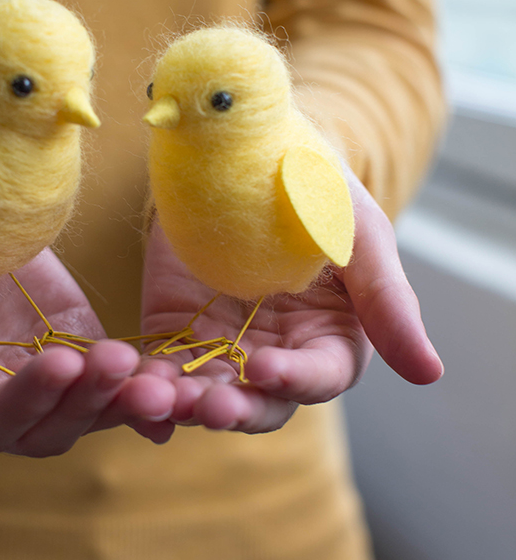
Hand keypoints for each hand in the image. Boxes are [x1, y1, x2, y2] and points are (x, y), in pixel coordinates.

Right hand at [0, 200, 175, 455]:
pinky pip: (112, 378)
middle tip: (120, 365)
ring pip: (88, 408)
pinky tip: (179, 390)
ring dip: (125, 399)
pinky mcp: (74, 346)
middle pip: (47, 426)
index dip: (22, 399)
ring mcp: (41, 379)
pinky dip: (143, 388)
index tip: (58, 362)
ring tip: (163, 382)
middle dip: (87, 400)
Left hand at [140, 168, 443, 433]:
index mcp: (328, 338)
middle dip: (235, 408)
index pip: (318, 376)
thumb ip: (386, 300)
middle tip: (208, 404)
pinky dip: (145, 381)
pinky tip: (128, 388)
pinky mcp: (173, 327)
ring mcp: (220, 343)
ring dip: (183, 402)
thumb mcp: (358, 233)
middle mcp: (275, 352)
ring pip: (203, 390)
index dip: (295, 378)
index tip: (265, 366)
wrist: (245, 151)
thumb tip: (430, 373)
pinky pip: (159, 364)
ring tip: (160, 398)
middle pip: (258, 401)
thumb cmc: (317, 188)